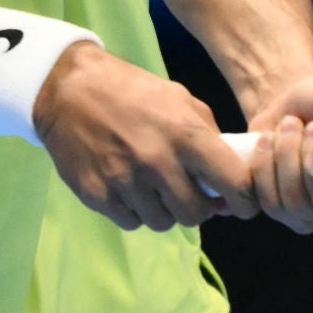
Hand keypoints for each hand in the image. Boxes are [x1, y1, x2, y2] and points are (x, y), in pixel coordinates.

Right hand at [34, 42, 259, 230]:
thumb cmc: (132, 92)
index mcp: (186, 134)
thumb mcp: (180, 99)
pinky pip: (131, 222)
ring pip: (163, 222)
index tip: (241, 205)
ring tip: (154, 187)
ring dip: (165, 210)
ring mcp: (126, 182)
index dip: (244, 200)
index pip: (233, 183)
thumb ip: (209, 137)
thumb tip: (228, 182)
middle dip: (198, 207)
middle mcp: (158, 162)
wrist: (68, 89)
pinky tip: (130, 188)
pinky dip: (135, 211)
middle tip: (187, 191)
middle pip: (196, 214)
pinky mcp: (99, 196)